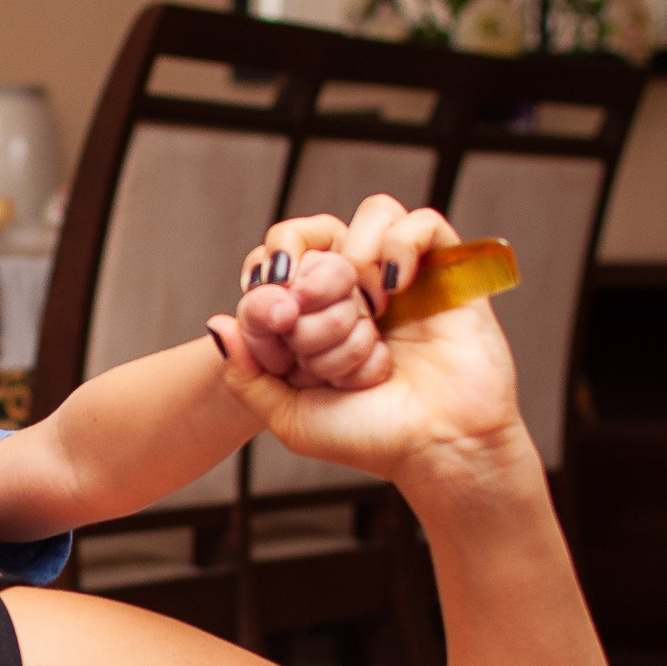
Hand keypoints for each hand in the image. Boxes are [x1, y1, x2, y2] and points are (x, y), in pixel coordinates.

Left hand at [209, 199, 531, 490]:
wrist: (438, 449)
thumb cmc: (370, 439)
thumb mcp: (289, 416)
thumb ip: (246, 374)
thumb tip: (218, 325)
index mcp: (320, 319)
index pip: (284, 262)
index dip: (272, 275)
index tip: (275, 312)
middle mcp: (360, 294)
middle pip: (322, 242)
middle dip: (313, 285)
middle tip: (319, 325)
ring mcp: (403, 281)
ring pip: (373, 216)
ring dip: (355, 255)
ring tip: (366, 305)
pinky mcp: (448, 275)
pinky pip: (423, 223)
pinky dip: (401, 243)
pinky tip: (393, 287)